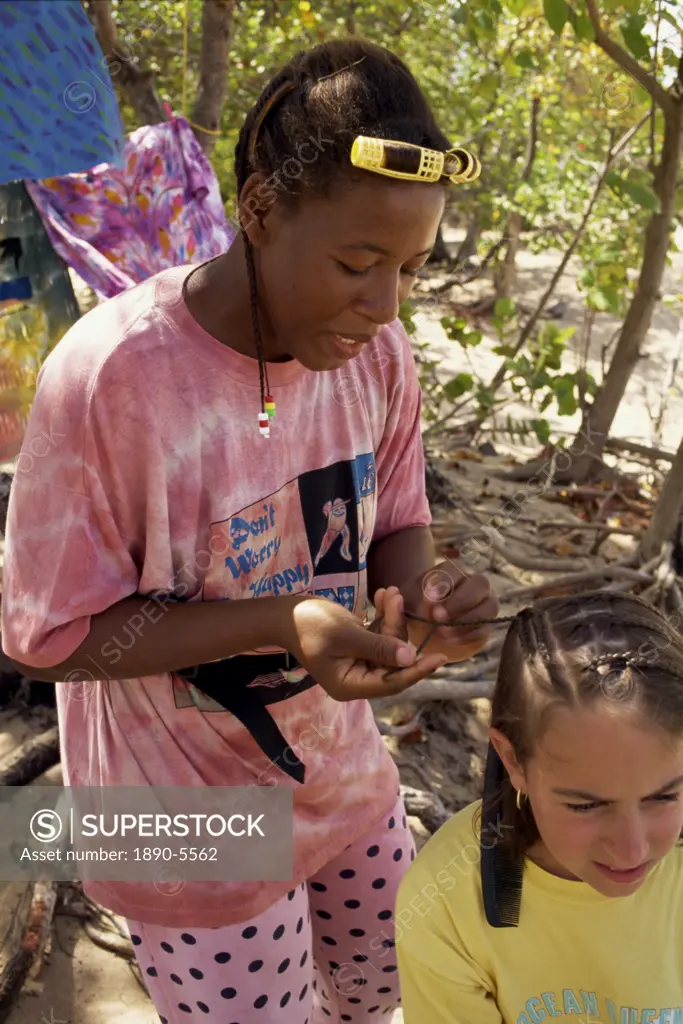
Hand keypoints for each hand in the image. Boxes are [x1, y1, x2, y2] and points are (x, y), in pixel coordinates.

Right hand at [280, 593, 447, 700]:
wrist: (284, 613)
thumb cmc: (310, 624)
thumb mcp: (345, 634)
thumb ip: (378, 646)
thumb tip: (410, 657)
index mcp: (351, 685)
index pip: (392, 683)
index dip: (417, 671)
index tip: (440, 657)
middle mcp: (357, 679)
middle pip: (393, 661)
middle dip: (398, 629)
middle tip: (397, 598)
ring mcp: (358, 663)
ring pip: (389, 645)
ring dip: (391, 618)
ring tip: (390, 592)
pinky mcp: (358, 648)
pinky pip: (379, 635)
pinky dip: (383, 617)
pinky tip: (383, 595)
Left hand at [400, 560, 498, 663]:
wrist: (425, 635)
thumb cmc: (416, 611)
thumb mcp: (407, 605)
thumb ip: (407, 600)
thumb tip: (402, 594)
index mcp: (451, 571)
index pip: (455, 569)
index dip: (444, 582)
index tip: (428, 597)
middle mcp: (473, 583)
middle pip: (480, 583)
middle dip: (460, 600)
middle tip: (438, 616)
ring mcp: (485, 603)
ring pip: (489, 606)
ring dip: (466, 620)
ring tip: (443, 632)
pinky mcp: (487, 625)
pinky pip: (486, 628)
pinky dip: (468, 635)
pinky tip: (450, 641)